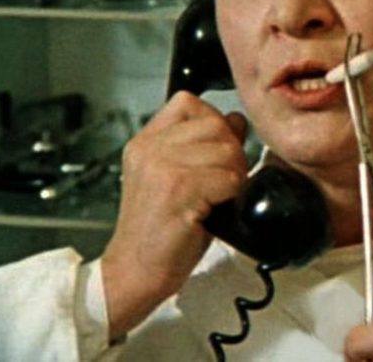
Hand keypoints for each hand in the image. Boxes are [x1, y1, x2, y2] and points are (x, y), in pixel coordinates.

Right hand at [101, 92, 247, 339]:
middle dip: (231, 151)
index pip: (189, 102)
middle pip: (215, 124)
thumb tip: (236, 120)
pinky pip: (228, 178)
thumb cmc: (161, 229)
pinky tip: (215, 209)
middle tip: (223, 181)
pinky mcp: (177, 189)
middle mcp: (149, 148)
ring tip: (218, 196)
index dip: (213, 121)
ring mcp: (161, 166)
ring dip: (234, 175)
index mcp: (145, 141)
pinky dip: (231, 195)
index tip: (215, 151)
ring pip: (226, 151)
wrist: (135, 270)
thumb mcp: (178, 176)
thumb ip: (203, 145)